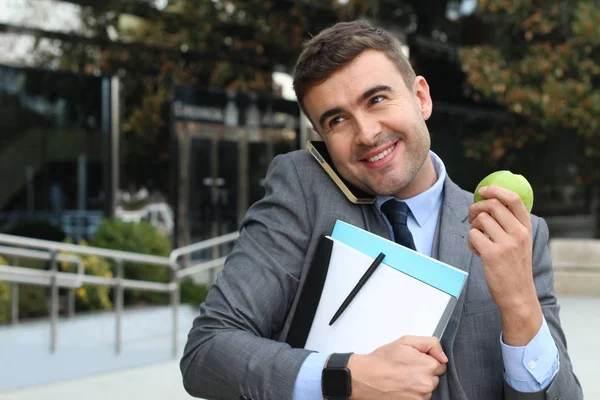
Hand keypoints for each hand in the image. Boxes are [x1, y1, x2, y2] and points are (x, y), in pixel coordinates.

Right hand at [347, 336, 446, 399]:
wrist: (365, 378)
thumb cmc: (382, 360)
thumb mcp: (405, 341)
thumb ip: (430, 344)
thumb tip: (443, 356)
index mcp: (427, 366)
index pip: (440, 364)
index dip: (427, 359)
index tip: (414, 360)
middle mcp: (427, 384)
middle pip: (435, 377)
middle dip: (424, 372)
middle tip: (407, 368)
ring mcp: (421, 397)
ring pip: (428, 388)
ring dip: (419, 383)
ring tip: (402, 377)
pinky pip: (421, 397)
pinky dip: (414, 393)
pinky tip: (402, 386)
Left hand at [468, 185, 541, 344]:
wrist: (518, 295)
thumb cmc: (515, 268)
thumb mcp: (521, 243)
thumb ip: (510, 225)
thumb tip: (489, 205)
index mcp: (526, 228)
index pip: (513, 199)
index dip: (496, 190)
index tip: (483, 190)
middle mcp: (519, 233)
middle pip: (491, 205)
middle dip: (475, 208)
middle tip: (472, 217)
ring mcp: (506, 243)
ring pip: (480, 220)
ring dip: (473, 227)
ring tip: (477, 240)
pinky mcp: (492, 254)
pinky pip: (473, 236)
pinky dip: (470, 242)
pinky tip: (476, 251)